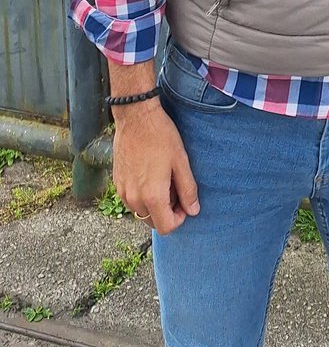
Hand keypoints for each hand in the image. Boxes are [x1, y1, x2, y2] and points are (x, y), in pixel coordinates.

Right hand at [112, 101, 199, 234]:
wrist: (136, 118)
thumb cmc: (161, 137)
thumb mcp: (181, 162)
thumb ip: (188, 190)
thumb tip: (194, 211)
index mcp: (152, 196)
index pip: (166, 227)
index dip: (179, 219)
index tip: (185, 202)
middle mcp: (134, 199)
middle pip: (153, 222)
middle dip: (167, 211)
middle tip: (175, 186)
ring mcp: (122, 192)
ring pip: (141, 212)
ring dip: (154, 204)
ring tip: (163, 178)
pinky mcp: (116, 184)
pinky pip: (132, 201)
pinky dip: (142, 196)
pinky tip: (150, 174)